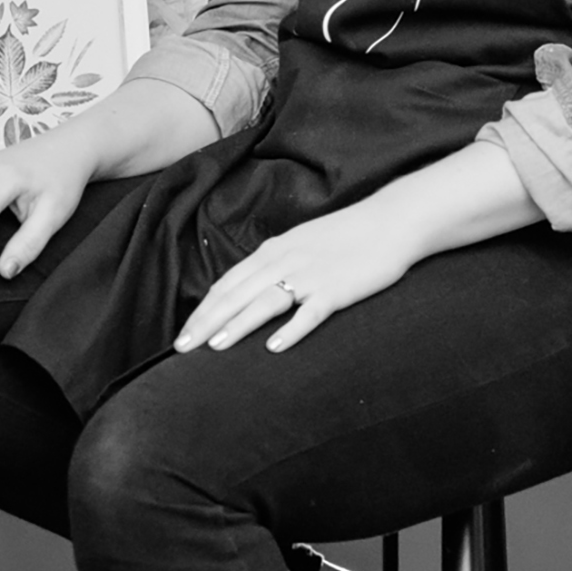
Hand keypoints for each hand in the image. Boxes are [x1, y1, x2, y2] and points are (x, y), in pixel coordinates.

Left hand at [174, 201, 418, 354]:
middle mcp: (285, 261)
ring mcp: (310, 275)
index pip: (228, 283)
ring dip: (237, 325)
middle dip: (206, 322)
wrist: (390, 223)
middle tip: (181, 348)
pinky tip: (274, 347)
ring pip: (264, 302)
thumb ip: (276, 265)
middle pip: (237, 294)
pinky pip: (309, 312)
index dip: (203, 309)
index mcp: (274, 251)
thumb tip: (249, 292)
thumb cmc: (346, 236)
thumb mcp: (302, 244)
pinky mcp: (336, 290)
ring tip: (214, 347)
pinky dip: (291, 329)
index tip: (181, 333)